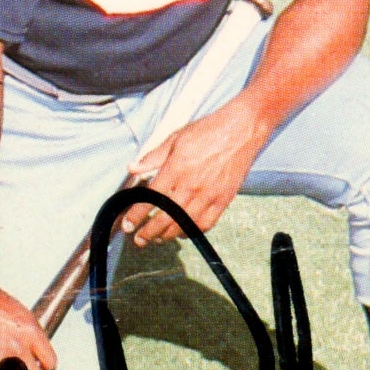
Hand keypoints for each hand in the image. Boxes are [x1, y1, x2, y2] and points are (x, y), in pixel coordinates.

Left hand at [123, 95, 269, 245]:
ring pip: (184, 224)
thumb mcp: (176, 137)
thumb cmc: (208, 130)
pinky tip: (183, 232)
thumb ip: (153, 156)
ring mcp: (209, 194)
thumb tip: (132, 168)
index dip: (136, 215)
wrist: (242, 130)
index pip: (151, 198)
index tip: (127, 224)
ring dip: (168, 235)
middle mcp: (192, 184)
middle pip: (166, 217)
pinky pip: (206, 224)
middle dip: (148, 232)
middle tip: (138, 239)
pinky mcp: (224, 200)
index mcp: (177, 167)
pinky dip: (193, 231)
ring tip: (158, 239)